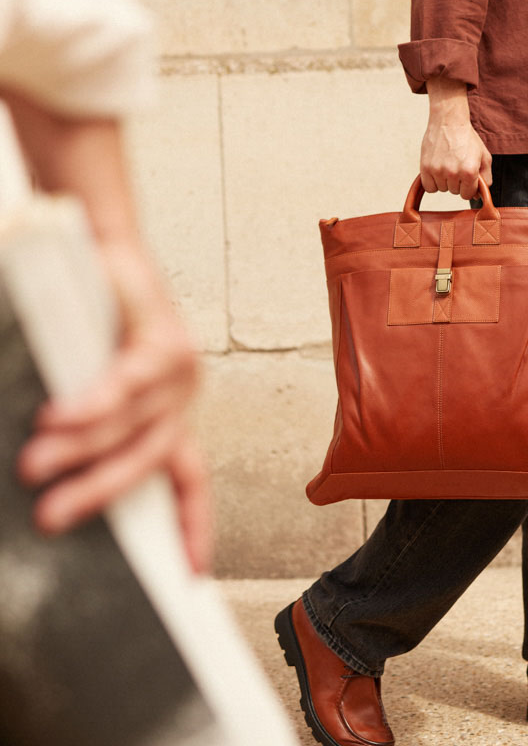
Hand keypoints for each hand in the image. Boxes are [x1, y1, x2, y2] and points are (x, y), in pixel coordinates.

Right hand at [16, 242, 212, 573]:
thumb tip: (51, 483)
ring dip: (80, 445)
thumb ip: (87, 435)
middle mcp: (183, 398)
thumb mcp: (92, 394)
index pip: (189, 482)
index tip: (191, 574)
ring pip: (130, 420)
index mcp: (170, 418)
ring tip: (34, 461)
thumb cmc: (96, 327)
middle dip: (98, 492)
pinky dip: (93, 400)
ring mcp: (179, 368)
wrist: (105, 255)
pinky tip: (61, 414)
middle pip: (148, 459)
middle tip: (49, 518)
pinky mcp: (164, 335)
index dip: (192, 527)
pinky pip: (129, 378)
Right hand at [421, 77, 491, 200]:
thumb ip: (486, 178)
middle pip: (454, 192)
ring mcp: (438, 170)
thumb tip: (478, 196)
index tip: (466, 177)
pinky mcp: (425, 167)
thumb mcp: (484, 156)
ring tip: (447, 164)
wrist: (449, 121)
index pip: (467, 194)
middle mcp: (454, 173)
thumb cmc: (467, 138)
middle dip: (457, 182)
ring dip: (444, 181)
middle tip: (456, 165)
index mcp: (470, 171)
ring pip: (442, 189)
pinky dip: (432, 182)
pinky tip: (437, 170)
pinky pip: (429, 187)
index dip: (468, 187)